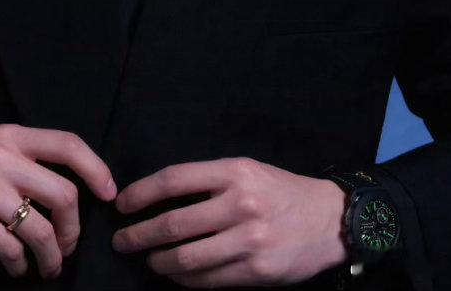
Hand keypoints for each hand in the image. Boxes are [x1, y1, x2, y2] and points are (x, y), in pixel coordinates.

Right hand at [0, 123, 116, 279]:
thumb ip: (31, 162)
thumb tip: (80, 194)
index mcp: (12, 136)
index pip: (67, 144)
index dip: (96, 169)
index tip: (109, 193)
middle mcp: (0, 156)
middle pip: (63, 193)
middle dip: (74, 228)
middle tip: (69, 245)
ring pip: (41, 228)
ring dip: (52, 256)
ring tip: (48, 266)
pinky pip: (12, 249)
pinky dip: (21, 266)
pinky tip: (17, 268)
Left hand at [111, 157, 347, 286]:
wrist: (329, 219)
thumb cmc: (279, 191)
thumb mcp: (246, 170)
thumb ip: (207, 182)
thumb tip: (159, 199)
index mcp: (234, 172)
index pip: (174, 180)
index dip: (141, 193)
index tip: (122, 204)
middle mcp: (241, 205)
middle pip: (175, 224)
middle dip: (139, 235)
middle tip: (121, 240)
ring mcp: (249, 241)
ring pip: (187, 258)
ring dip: (158, 261)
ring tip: (147, 259)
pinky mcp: (257, 271)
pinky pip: (209, 280)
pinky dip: (185, 279)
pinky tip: (175, 274)